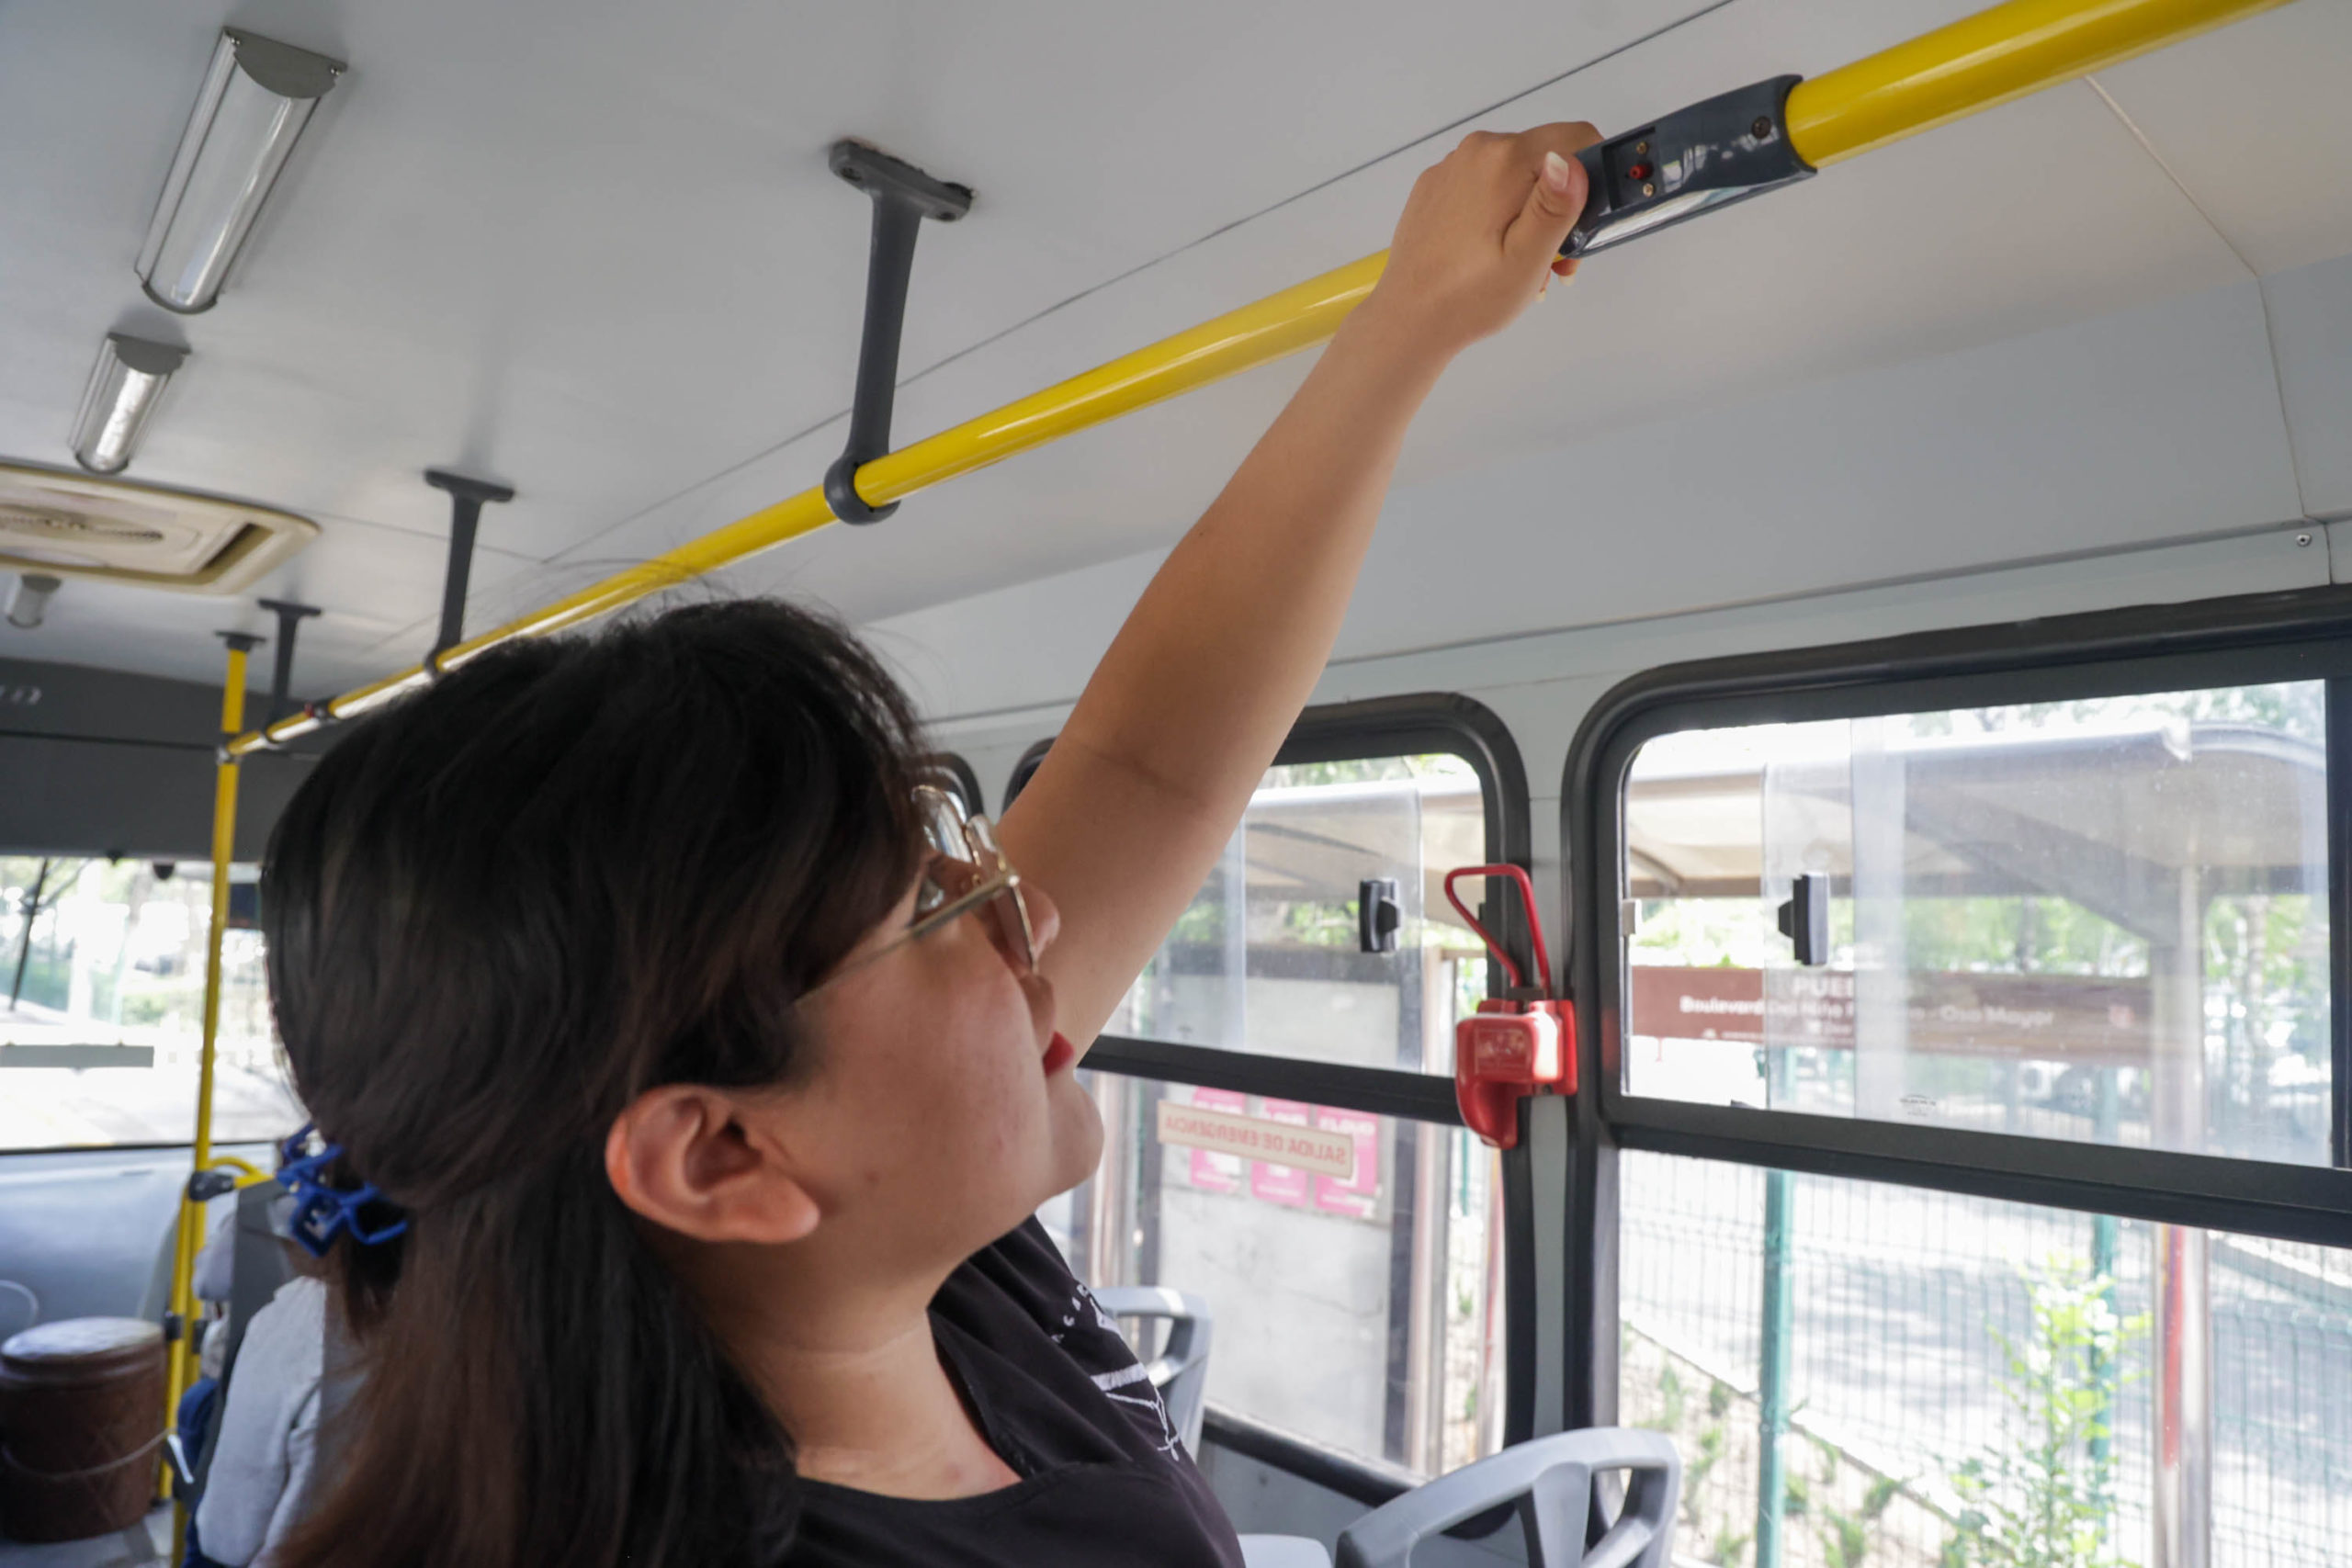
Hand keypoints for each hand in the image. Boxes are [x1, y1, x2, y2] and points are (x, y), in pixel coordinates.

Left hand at [1352, 121, 1599, 360]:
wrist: (1407, 320)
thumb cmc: (1468, 297)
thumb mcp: (1527, 258)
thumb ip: (1555, 206)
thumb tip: (1570, 160)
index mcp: (1504, 159)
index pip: (1576, 139)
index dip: (1592, 178)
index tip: (1584, 223)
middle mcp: (1476, 150)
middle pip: (1544, 160)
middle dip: (1560, 206)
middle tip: (1557, 262)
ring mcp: (1452, 167)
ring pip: (1514, 176)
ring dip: (1531, 216)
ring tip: (1524, 269)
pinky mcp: (1436, 187)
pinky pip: (1483, 187)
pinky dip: (1499, 215)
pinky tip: (1493, 256)